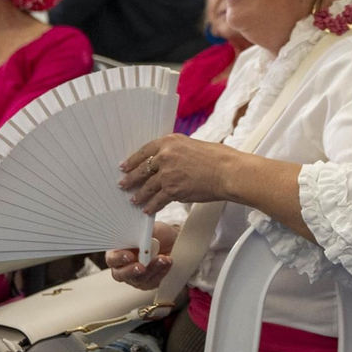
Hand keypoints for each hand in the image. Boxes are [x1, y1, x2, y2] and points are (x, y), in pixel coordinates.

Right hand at [107, 221, 178, 289]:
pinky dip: (161, 272)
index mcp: (117, 251)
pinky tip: (167, 262)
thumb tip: (142, 224)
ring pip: (139, 279)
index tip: (130, 255)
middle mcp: (123, 266)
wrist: (171, 240)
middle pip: (120, 275)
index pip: (112, 259)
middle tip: (142, 267)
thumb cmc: (155, 233)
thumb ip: (141, 230)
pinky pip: (153, 282)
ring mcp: (135, 276)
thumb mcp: (148, 226)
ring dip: (152, 269)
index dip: (118, 258)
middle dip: (132, 271)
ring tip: (163, 258)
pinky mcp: (148, 282)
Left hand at [118, 134, 232, 216]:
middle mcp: (165, 156)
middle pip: (142, 169)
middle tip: (123, 184)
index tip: (125, 166)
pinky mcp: (173, 189)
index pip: (145, 151)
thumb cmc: (218, 158)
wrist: (228, 172)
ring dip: (140, 195)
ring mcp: (168, 173)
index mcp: (170, 142)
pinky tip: (148, 210)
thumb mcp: (193, 146)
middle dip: (131, 179)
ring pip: (147, 187)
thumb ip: (178, 152)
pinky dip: (152, 206)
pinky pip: (157, 200)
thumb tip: (168, 163)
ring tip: (134, 200)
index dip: (133, 160)